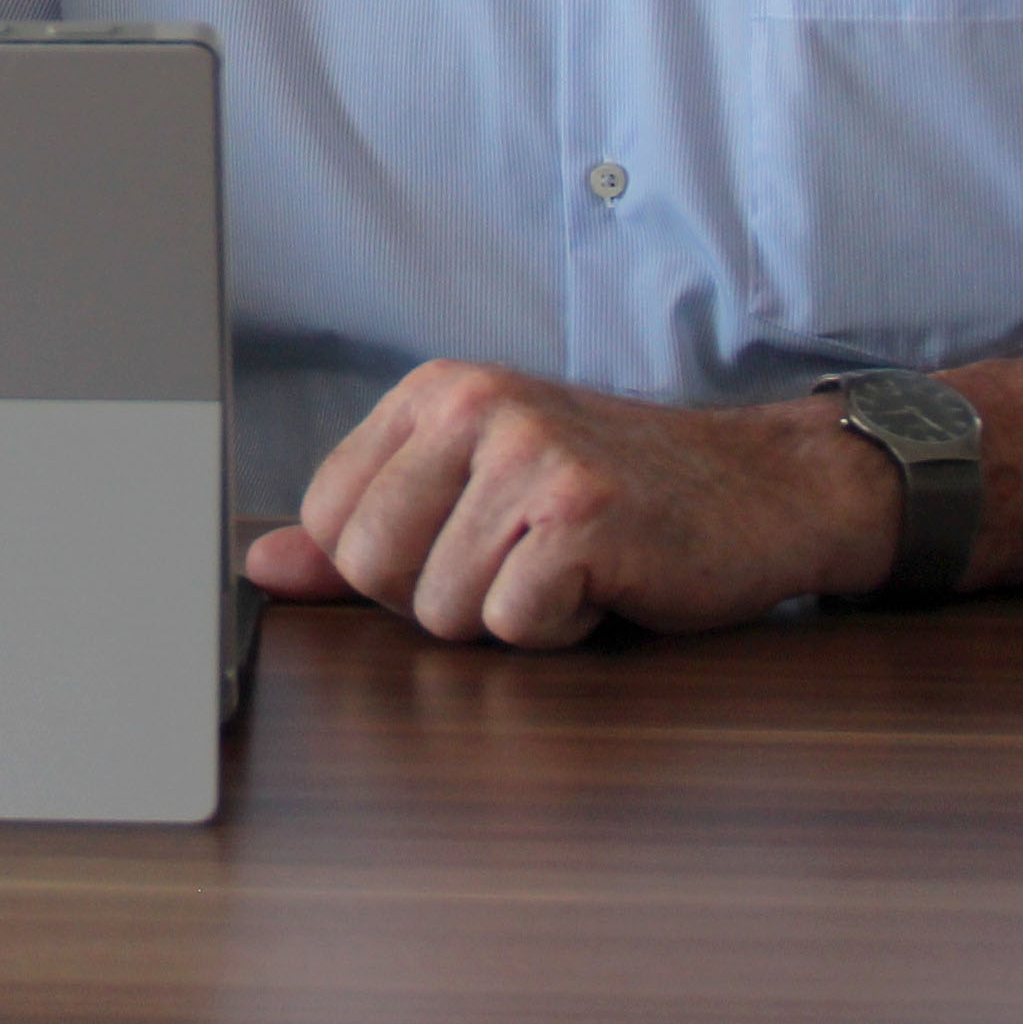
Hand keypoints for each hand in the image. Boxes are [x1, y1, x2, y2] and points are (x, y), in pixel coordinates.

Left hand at [242, 362, 899, 647]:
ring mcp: (530, 454)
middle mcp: (474, 404)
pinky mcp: (582, 515)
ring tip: (567, 569)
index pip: (327, 518)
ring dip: (508, 618)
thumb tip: (260, 568)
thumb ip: (365, 530)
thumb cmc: (615, 498)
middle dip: (440, 596)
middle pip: (369, 567)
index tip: (464, 545)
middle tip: (520, 561)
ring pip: (439, 609)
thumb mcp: (478, 494)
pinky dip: (561, 632)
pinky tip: (603, 588)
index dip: (387, 567)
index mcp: (433, 391)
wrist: (762, 489)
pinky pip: (512, 624)